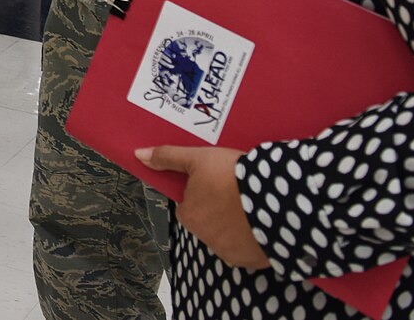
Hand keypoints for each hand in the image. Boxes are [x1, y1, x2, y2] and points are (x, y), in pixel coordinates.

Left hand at [136, 145, 269, 269]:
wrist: (274, 196)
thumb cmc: (233, 176)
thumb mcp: (198, 158)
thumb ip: (168, 157)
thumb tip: (139, 154)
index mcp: (189, 215)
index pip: (190, 205)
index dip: (204, 193)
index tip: (219, 184)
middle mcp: (206, 238)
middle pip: (209, 221)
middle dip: (220, 210)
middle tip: (236, 192)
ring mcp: (230, 252)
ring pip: (229, 236)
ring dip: (237, 225)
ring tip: (252, 204)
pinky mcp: (252, 260)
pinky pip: (250, 249)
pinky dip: (254, 239)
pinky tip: (263, 221)